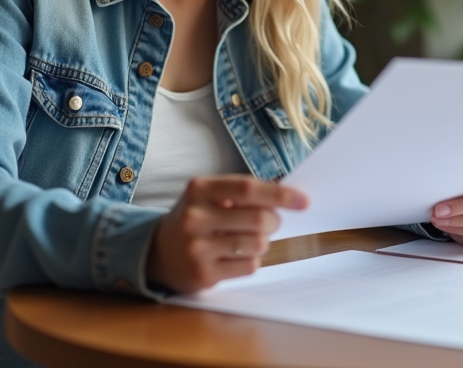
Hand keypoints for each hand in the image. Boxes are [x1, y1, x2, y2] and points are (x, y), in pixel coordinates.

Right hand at [146, 175, 307, 292]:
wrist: (158, 251)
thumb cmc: (197, 218)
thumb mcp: (210, 195)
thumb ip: (243, 192)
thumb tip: (288, 195)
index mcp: (199, 188)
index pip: (248, 188)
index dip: (280, 194)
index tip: (304, 201)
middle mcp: (195, 216)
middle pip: (258, 219)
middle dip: (274, 222)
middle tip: (269, 223)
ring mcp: (197, 247)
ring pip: (257, 244)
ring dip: (263, 242)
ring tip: (248, 240)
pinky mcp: (203, 274)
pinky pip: (249, 266)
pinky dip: (251, 260)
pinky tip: (235, 256)